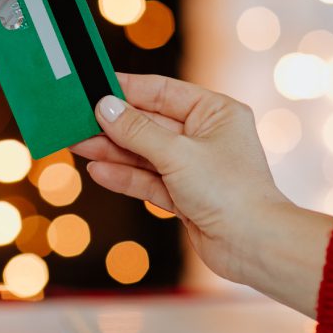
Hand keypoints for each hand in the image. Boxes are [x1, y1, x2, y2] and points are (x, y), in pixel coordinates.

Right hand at [71, 73, 291, 283]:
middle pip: (149, 123)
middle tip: (77, 119)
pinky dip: (124, 176)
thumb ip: (137, 131)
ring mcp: (194, 167)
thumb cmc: (230, 192)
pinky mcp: (184, 195)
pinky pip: (148, 179)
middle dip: (113, 124)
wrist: (254, 247)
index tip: (94, 86)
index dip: (127, 89)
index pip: (163, 92)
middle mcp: (205, 136)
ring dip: (112, 150)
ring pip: (144, 153)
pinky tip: (98, 170)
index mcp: (215, 112)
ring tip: (77, 144)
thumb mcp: (177, 154)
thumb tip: (104, 107)